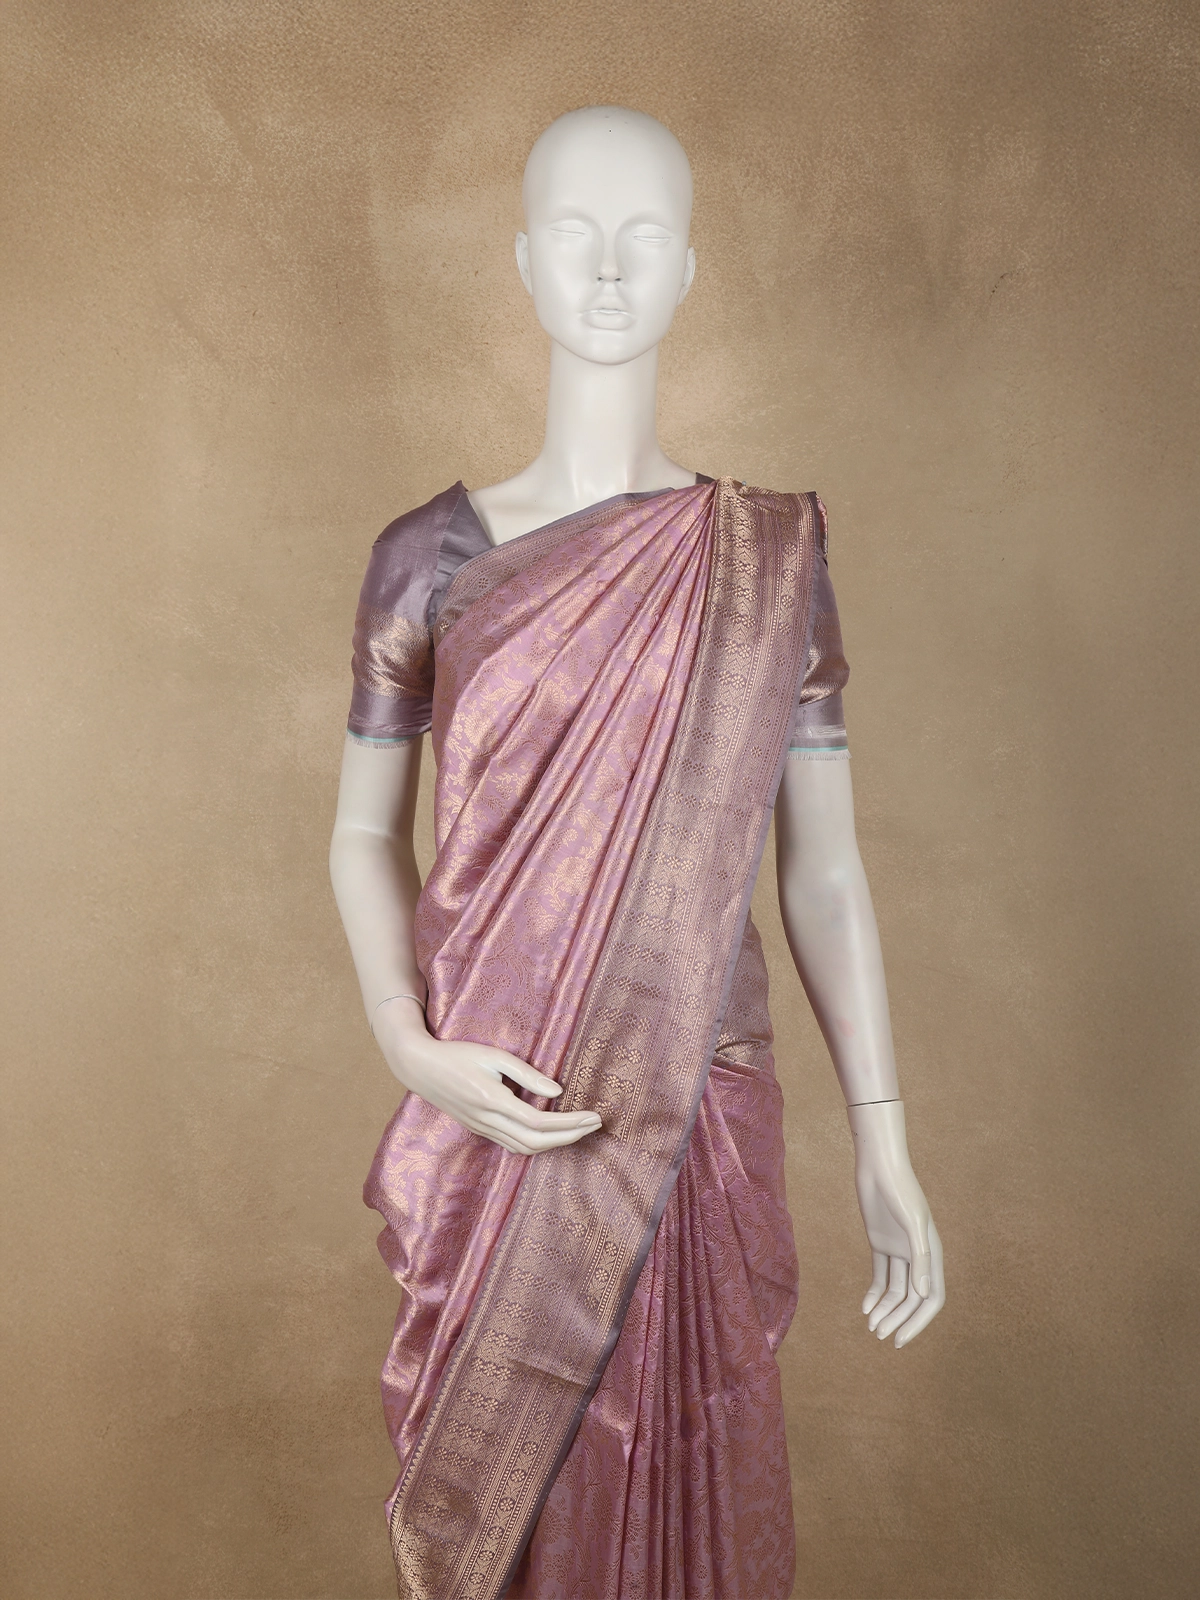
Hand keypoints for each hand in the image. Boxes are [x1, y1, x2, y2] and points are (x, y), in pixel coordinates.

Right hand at [373, 997, 602, 1154]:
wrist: (420, 1067)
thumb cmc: (458, 1055)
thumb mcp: (494, 1056)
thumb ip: (526, 1074)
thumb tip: (557, 1092)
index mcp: (493, 1101)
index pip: (540, 1122)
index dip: (570, 1123)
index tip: (593, 1116)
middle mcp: (487, 1121)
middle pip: (536, 1143)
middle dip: (569, 1137)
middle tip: (594, 1125)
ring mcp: (481, 1129)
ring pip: (524, 1149)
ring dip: (555, 1144)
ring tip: (578, 1130)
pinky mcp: (479, 1129)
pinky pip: (512, 1145)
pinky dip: (536, 1144)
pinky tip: (550, 1135)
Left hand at [847, 1100, 944, 1347]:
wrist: (877, 1165)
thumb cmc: (899, 1190)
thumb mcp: (911, 1222)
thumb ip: (920, 1257)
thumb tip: (924, 1293)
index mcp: (932, 1254)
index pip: (931, 1298)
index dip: (919, 1321)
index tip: (902, 1338)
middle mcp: (917, 1255)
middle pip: (911, 1298)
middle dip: (898, 1319)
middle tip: (880, 1336)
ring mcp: (899, 1249)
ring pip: (894, 1290)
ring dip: (885, 1309)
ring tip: (871, 1326)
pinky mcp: (880, 1242)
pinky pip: (880, 1275)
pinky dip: (874, 1293)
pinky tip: (865, 1307)